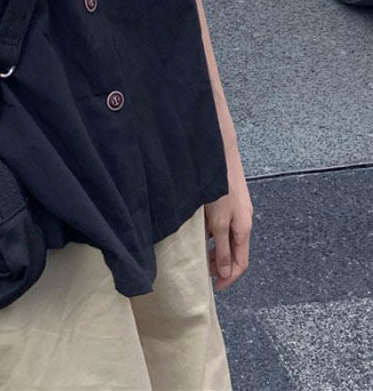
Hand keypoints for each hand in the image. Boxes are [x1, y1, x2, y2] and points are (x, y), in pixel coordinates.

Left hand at [204, 141, 252, 290]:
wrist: (219, 154)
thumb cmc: (220, 187)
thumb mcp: (219, 221)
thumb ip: (223, 247)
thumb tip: (226, 272)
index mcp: (244, 229)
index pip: (241, 263)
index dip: (229, 278)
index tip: (215, 287)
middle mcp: (242, 220)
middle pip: (234, 251)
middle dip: (220, 264)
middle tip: (202, 271)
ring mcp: (235, 209)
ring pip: (226, 237)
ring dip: (215, 249)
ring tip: (198, 254)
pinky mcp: (226, 199)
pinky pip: (221, 224)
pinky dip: (212, 233)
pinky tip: (198, 231)